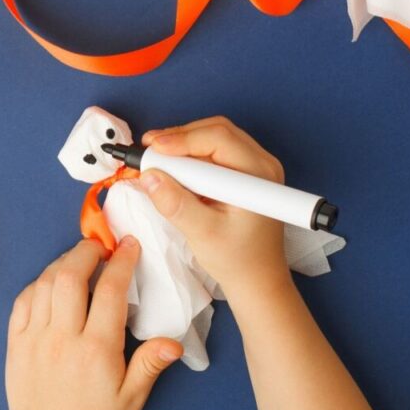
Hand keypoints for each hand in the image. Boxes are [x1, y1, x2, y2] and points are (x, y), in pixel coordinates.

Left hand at [6, 238, 183, 409]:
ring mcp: (35, 339)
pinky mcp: (15, 344)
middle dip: (87, 251)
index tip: (129, 246)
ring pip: (45, 283)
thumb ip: (149, 365)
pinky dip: (37, 284)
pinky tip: (51, 283)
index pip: (110, 291)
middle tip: (101, 246)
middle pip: (71, 276)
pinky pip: (22, 301)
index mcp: (96, 351)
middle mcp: (63, 339)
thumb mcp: (129, 399)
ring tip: (78, 259)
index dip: (121, 261)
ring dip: (62, 262)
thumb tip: (173, 343)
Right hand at [138, 116, 290, 301]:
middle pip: (216, 131)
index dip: (181, 139)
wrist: (257, 279)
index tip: (151, 148)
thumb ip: (176, 204)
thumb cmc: (237, 260)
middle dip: (179, 137)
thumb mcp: (202, 234)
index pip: (218, 138)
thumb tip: (149, 176)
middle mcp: (262, 164)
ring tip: (156, 159)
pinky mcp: (246, 173)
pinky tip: (174, 168)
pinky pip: (216, 151)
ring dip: (183, 145)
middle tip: (148, 149)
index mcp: (258, 175)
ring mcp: (256, 167)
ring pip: (215, 138)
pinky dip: (192, 155)